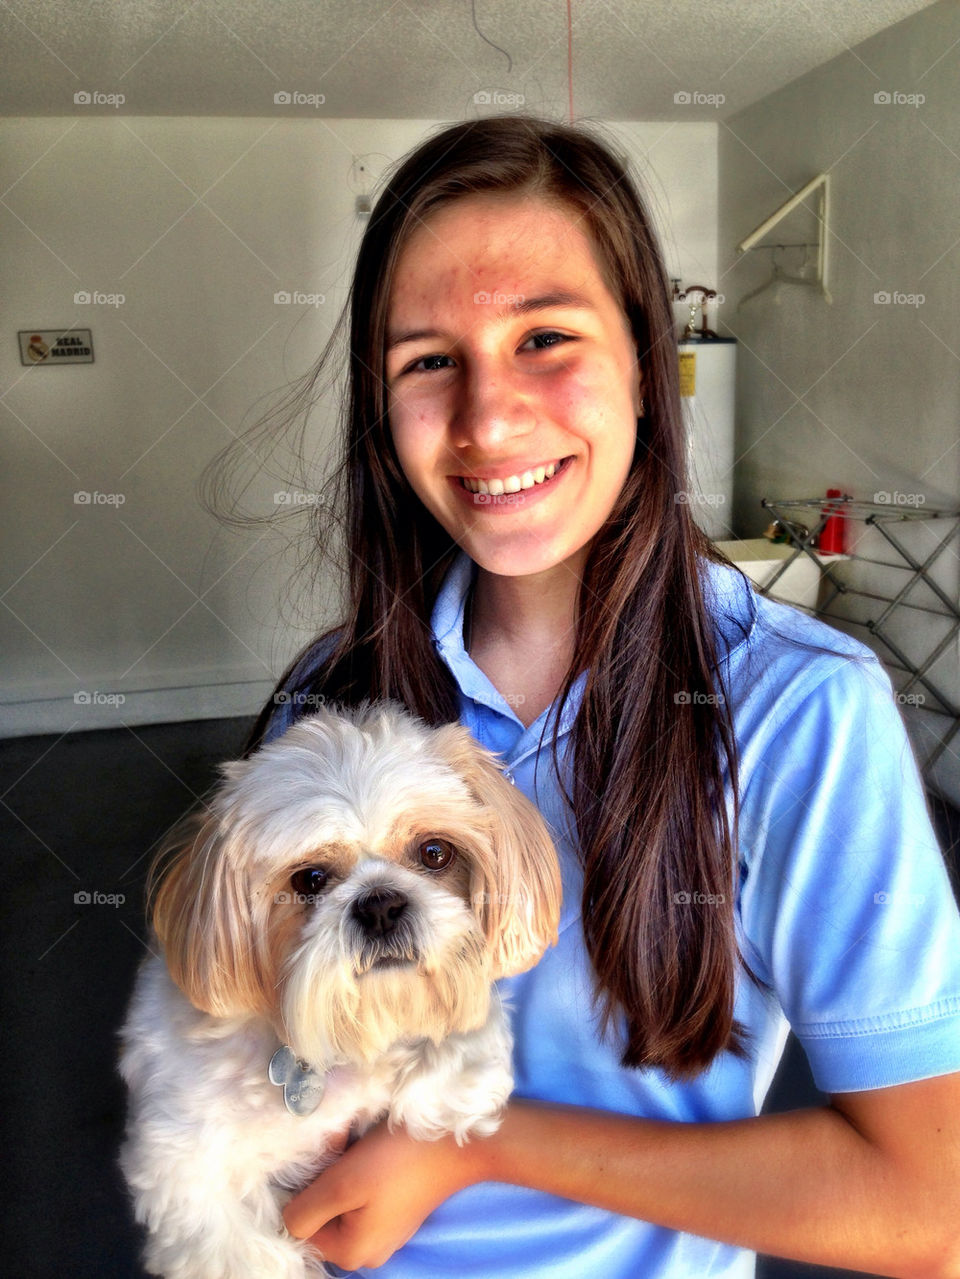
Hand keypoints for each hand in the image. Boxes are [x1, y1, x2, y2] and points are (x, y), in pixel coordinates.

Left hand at [282, 1119, 483, 1269]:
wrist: (463, 1141)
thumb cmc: (400, 1160)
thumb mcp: (343, 1183)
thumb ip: (306, 1210)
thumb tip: (287, 1221)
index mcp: (351, 1253)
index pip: (301, 1225)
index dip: (305, 1188)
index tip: (326, 1159)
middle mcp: (368, 1250)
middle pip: (323, 1212)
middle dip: (325, 1176)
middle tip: (341, 1145)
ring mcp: (385, 1229)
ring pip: (342, 1198)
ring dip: (341, 1169)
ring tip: (357, 1143)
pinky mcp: (398, 1207)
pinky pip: (363, 1193)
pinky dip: (360, 1169)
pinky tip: (373, 1149)